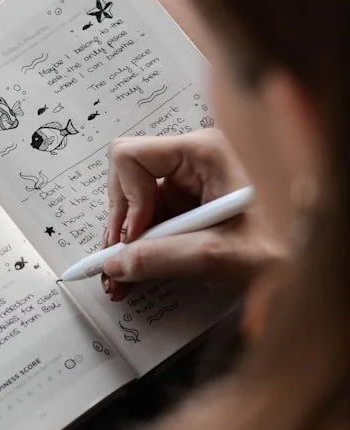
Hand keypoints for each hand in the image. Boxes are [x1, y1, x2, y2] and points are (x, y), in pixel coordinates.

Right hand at [102, 128, 285, 299]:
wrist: (313, 265)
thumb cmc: (286, 248)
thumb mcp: (217, 254)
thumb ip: (161, 257)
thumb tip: (117, 263)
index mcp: (204, 151)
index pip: (131, 156)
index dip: (124, 199)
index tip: (132, 237)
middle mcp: (196, 160)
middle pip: (129, 180)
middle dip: (120, 224)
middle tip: (117, 263)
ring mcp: (194, 182)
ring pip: (138, 204)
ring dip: (127, 242)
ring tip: (122, 277)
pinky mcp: (194, 205)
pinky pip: (155, 220)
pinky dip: (143, 247)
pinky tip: (139, 271)